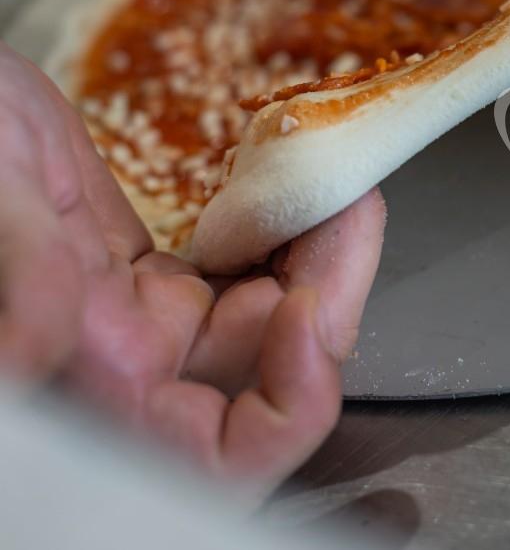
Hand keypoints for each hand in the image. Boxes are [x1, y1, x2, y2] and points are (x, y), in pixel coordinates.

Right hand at [0, 43, 385, 499]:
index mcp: (93, 371)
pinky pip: (235, 272)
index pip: (224, 452)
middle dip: (329, 294)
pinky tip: (293, 185)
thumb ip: (25, 272)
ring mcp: (138, 316)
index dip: (291, 402)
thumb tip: (37, 350)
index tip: (308, 306)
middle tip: (351, 204)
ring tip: (335, 183)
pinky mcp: (143, 273)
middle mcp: (126, 359)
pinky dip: (280, 234)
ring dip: (315, 256)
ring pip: (263, 314)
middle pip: (269, 368)